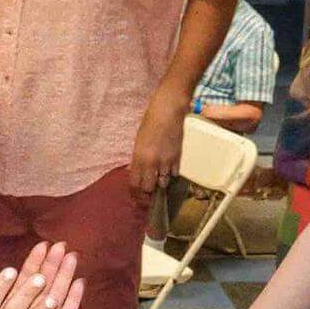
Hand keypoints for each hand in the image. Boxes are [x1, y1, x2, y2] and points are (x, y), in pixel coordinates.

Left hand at [128, 87, 186, 204]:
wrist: (168, 111)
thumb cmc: (151, 121)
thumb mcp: (138, 140)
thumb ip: (136, 159)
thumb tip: (132, 171)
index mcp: (138, 157)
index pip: (134, 183)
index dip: (135, 193)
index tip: (136, 198)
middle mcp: (151, 162)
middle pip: (148, 188)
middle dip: (148, 192)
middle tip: (148, 192)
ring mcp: (165, 161)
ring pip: (162, 183)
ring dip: (160, 182)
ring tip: (159, 177)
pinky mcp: (177, 158)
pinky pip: (174, 174)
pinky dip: (171, 173)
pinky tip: (169, 168)